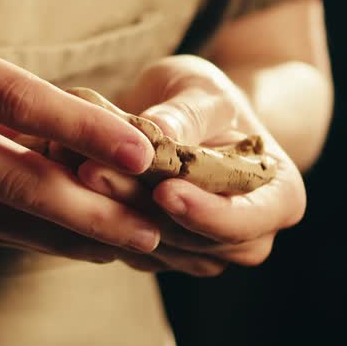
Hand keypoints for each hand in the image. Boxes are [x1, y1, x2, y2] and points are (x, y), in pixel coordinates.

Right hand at [0, 22, 162, 262]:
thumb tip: (71, 134)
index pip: (18, 99)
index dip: (84, 130)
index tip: (141, 151)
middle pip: (14, 177)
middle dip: (91, 211)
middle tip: (150, 230)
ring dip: (64, 237)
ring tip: (119, 246)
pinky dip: (18, 238)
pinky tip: (58, 245)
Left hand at [76, 55, 306, 275]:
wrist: (189, 119)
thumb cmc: (208, 99)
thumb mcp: (205, 89)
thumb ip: (189, 112)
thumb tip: (160, 131)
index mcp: (279, 198)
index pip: (246, 220)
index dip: (206, 212)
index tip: (167, 190)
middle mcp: (247, 238)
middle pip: (192, 237)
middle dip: (141, 205)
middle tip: (93, 170)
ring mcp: (202, 253)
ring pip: (154, 245)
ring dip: (112, 211)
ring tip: (76, 168)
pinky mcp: (159, 256)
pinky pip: (126, 245)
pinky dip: (98, 217)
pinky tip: (67, 184)